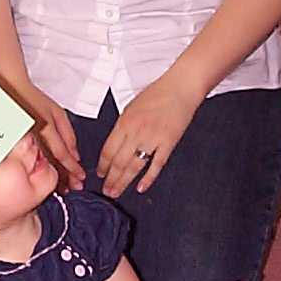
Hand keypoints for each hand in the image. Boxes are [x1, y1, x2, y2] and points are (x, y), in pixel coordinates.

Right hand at [14, 82, 84, 189]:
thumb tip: (75, 155)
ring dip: (54, 177)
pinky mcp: (20, 142)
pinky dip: (43, 169)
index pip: (62, 153)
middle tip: (75, 187)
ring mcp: (27, 141)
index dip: (72, 167)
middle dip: (65, 177)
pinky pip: (35, 159)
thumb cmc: (34, 99)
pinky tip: (48, 176)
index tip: (81, 177)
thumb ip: (68, 135)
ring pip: (43, 164)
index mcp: (46, 127)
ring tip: (63, 187)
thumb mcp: (57, 113)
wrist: (11, 91)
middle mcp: (35, 137)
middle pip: (52, 162)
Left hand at [97, 73, 199, 197]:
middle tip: (107, 190)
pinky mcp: (168, 143)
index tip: (100, 174)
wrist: (180, 88)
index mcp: (124, 123)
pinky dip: (148, 179)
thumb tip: (114, 146)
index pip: (108, 150)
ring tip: (117, 192)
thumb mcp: (130, 108)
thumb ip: (122, 127)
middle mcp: (136, 132)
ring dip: (123, 182)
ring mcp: (152, 139)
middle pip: (118, 162)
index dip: (102, 166)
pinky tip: (140, 187)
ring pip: (134, 166)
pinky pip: (156, 165)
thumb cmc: (157, 94)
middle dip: (110, 179)